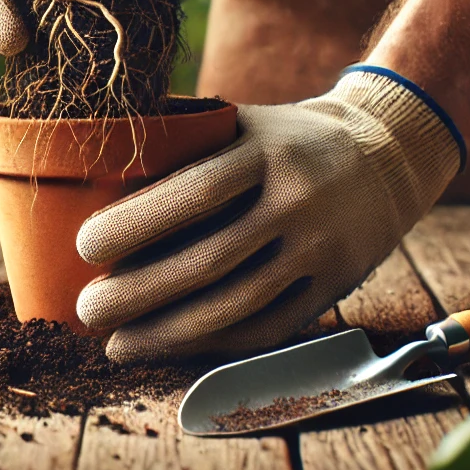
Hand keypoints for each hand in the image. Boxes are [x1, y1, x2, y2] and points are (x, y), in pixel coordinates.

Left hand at [75, 68, 464, 360]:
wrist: (385, 155)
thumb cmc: (287, 138)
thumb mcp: (244, 120)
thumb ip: (186, 139)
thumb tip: (99, 159)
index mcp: (266, 151)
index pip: (196, 192)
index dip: (137, 223)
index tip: (85, 246)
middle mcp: (296, 201)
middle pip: (209, 260)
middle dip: (139, 293)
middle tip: (87, 310)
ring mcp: (319, 249)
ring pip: (238, 306)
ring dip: (169, 334)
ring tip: (117, 344)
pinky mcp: (334, 286)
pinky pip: (270, 328)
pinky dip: (216, 345)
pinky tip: (173, 348)